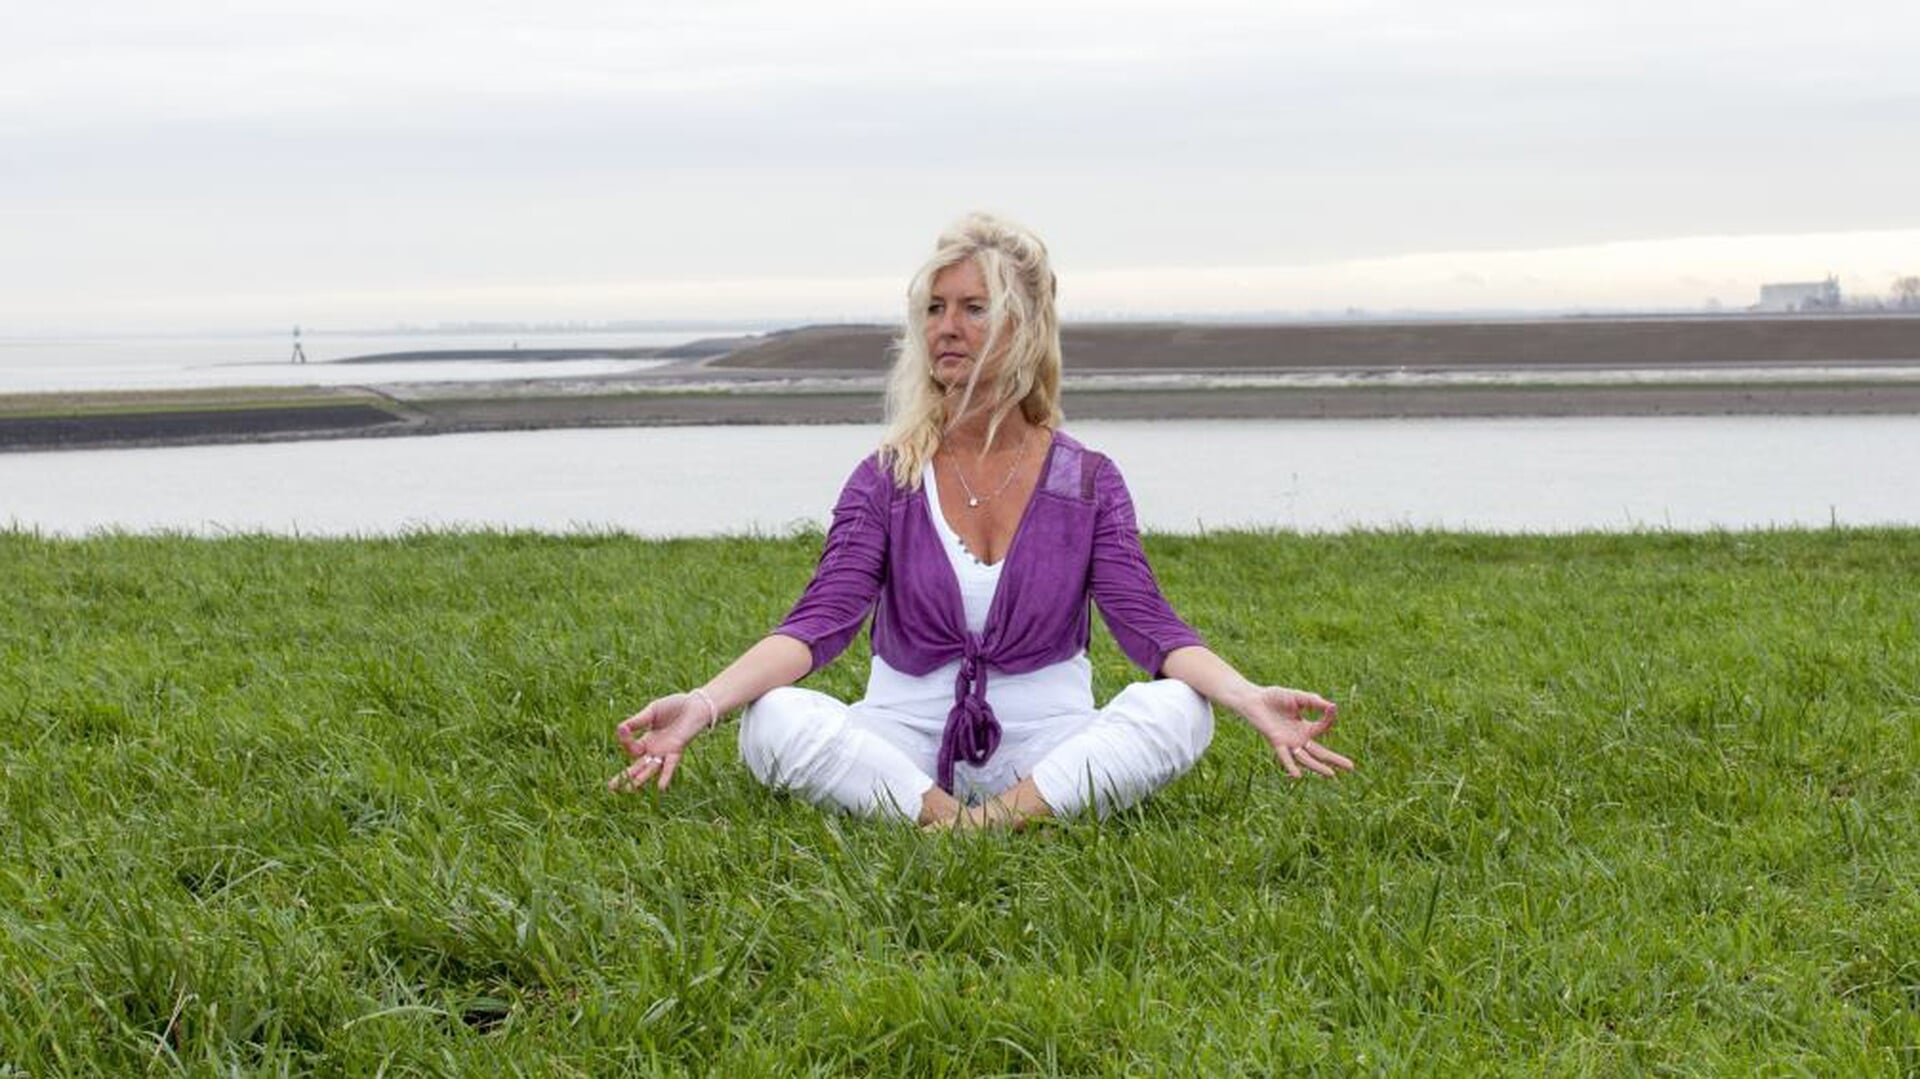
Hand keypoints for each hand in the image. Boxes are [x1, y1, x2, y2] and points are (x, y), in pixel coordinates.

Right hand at [607, 691, 716, 792]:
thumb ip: (638, 721)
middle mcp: (655, 749)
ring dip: (639, 779)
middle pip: (637, 766)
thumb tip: (620, 728)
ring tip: (628, 790)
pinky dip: (666, 775)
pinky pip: (670, 765)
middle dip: (624, 776)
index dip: (624, 740)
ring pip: (650, 769)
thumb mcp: (651, 711)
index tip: (622, 729)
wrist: (695, 705)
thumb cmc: (675, 706)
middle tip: (610, 787)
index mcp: (647, 740)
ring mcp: (665, 751)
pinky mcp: (676, 750)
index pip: (631, 747)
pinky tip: (661, 787)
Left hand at [1238, 686, 1353, 778]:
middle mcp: (1298, 738)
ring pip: (1305, 758)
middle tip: (1352, 767)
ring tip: (1331, 774)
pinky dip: (1290, 765)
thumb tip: (1332, 706)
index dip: (1329, 719)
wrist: (1253, 699)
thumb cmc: (1274, 697)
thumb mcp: (1298, 697)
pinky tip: (1297, 775)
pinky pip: (1284, 756)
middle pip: (1320, 752)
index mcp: (1305, 727)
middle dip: (1335, 760)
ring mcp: (1288, 742)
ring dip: (1317, 767)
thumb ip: (1314, 701)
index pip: (1323, 728)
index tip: (1332, 709)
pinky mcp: (1276, 742)